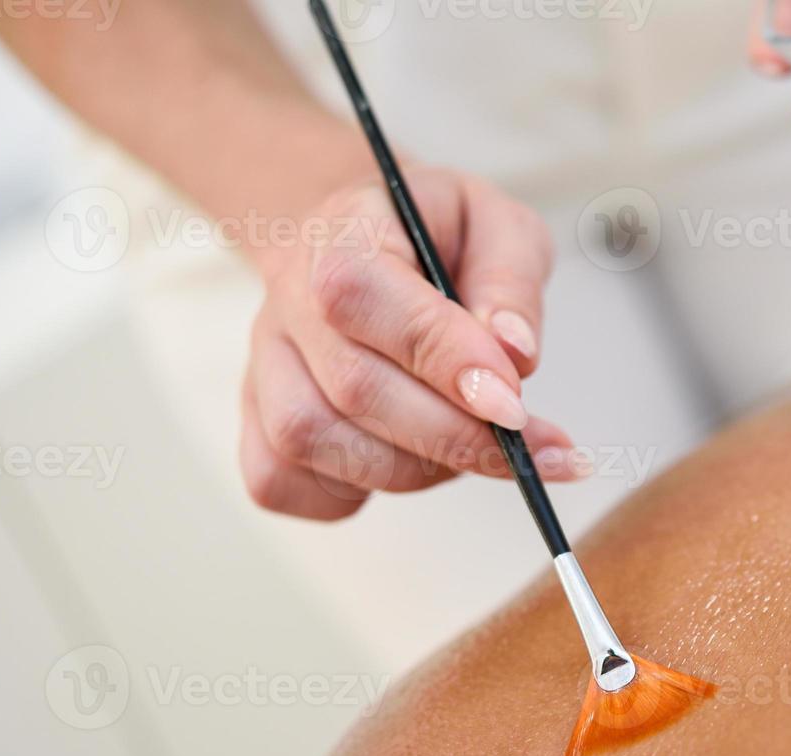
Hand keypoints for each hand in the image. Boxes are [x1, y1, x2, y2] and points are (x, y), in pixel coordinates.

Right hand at [240, 167, 579, 519]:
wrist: (367, 243)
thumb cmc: (439, 236)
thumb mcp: (499, 225)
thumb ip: (511, 280)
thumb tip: (516, 355)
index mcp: (341, 236)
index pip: (366, 297)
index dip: (444, 359)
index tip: (514, 405)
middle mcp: (287, 303)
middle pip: (351, 387)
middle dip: (455, 436)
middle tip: (532, 449)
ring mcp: (264, 368)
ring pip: (314, 442)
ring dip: (415, 467)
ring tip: (475, 448)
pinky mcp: (258, 422)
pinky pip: (281, 482)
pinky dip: (351, 495)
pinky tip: (408, 463)